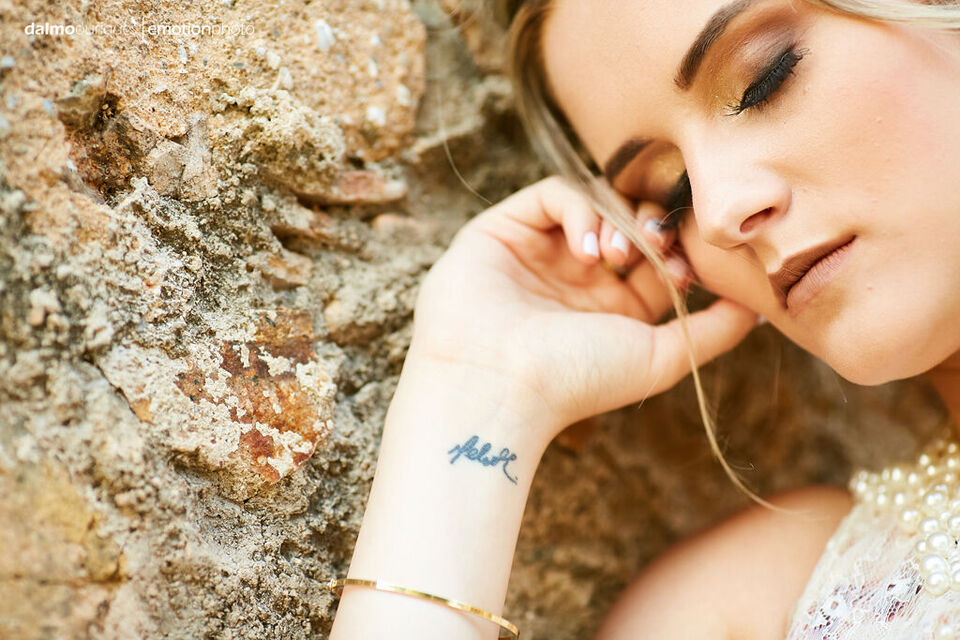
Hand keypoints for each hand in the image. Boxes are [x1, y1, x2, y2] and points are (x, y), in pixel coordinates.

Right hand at [407, 176, 757, 444]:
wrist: (499, 385)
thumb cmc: (577, 380)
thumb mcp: (660, 358)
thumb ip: (714, 331)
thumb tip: (761, 307)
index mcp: (611, 307)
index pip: (658, 257)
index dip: (678, 251)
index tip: (686, 269)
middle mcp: (577, 276)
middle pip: (630, 222)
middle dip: (652, 228)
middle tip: (658, 248)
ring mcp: (540, 251)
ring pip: (595, 202)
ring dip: (617, 221)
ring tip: (614, 258)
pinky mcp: (504, 230)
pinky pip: (554, 194)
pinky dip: (579, 209)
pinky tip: (585, 247)